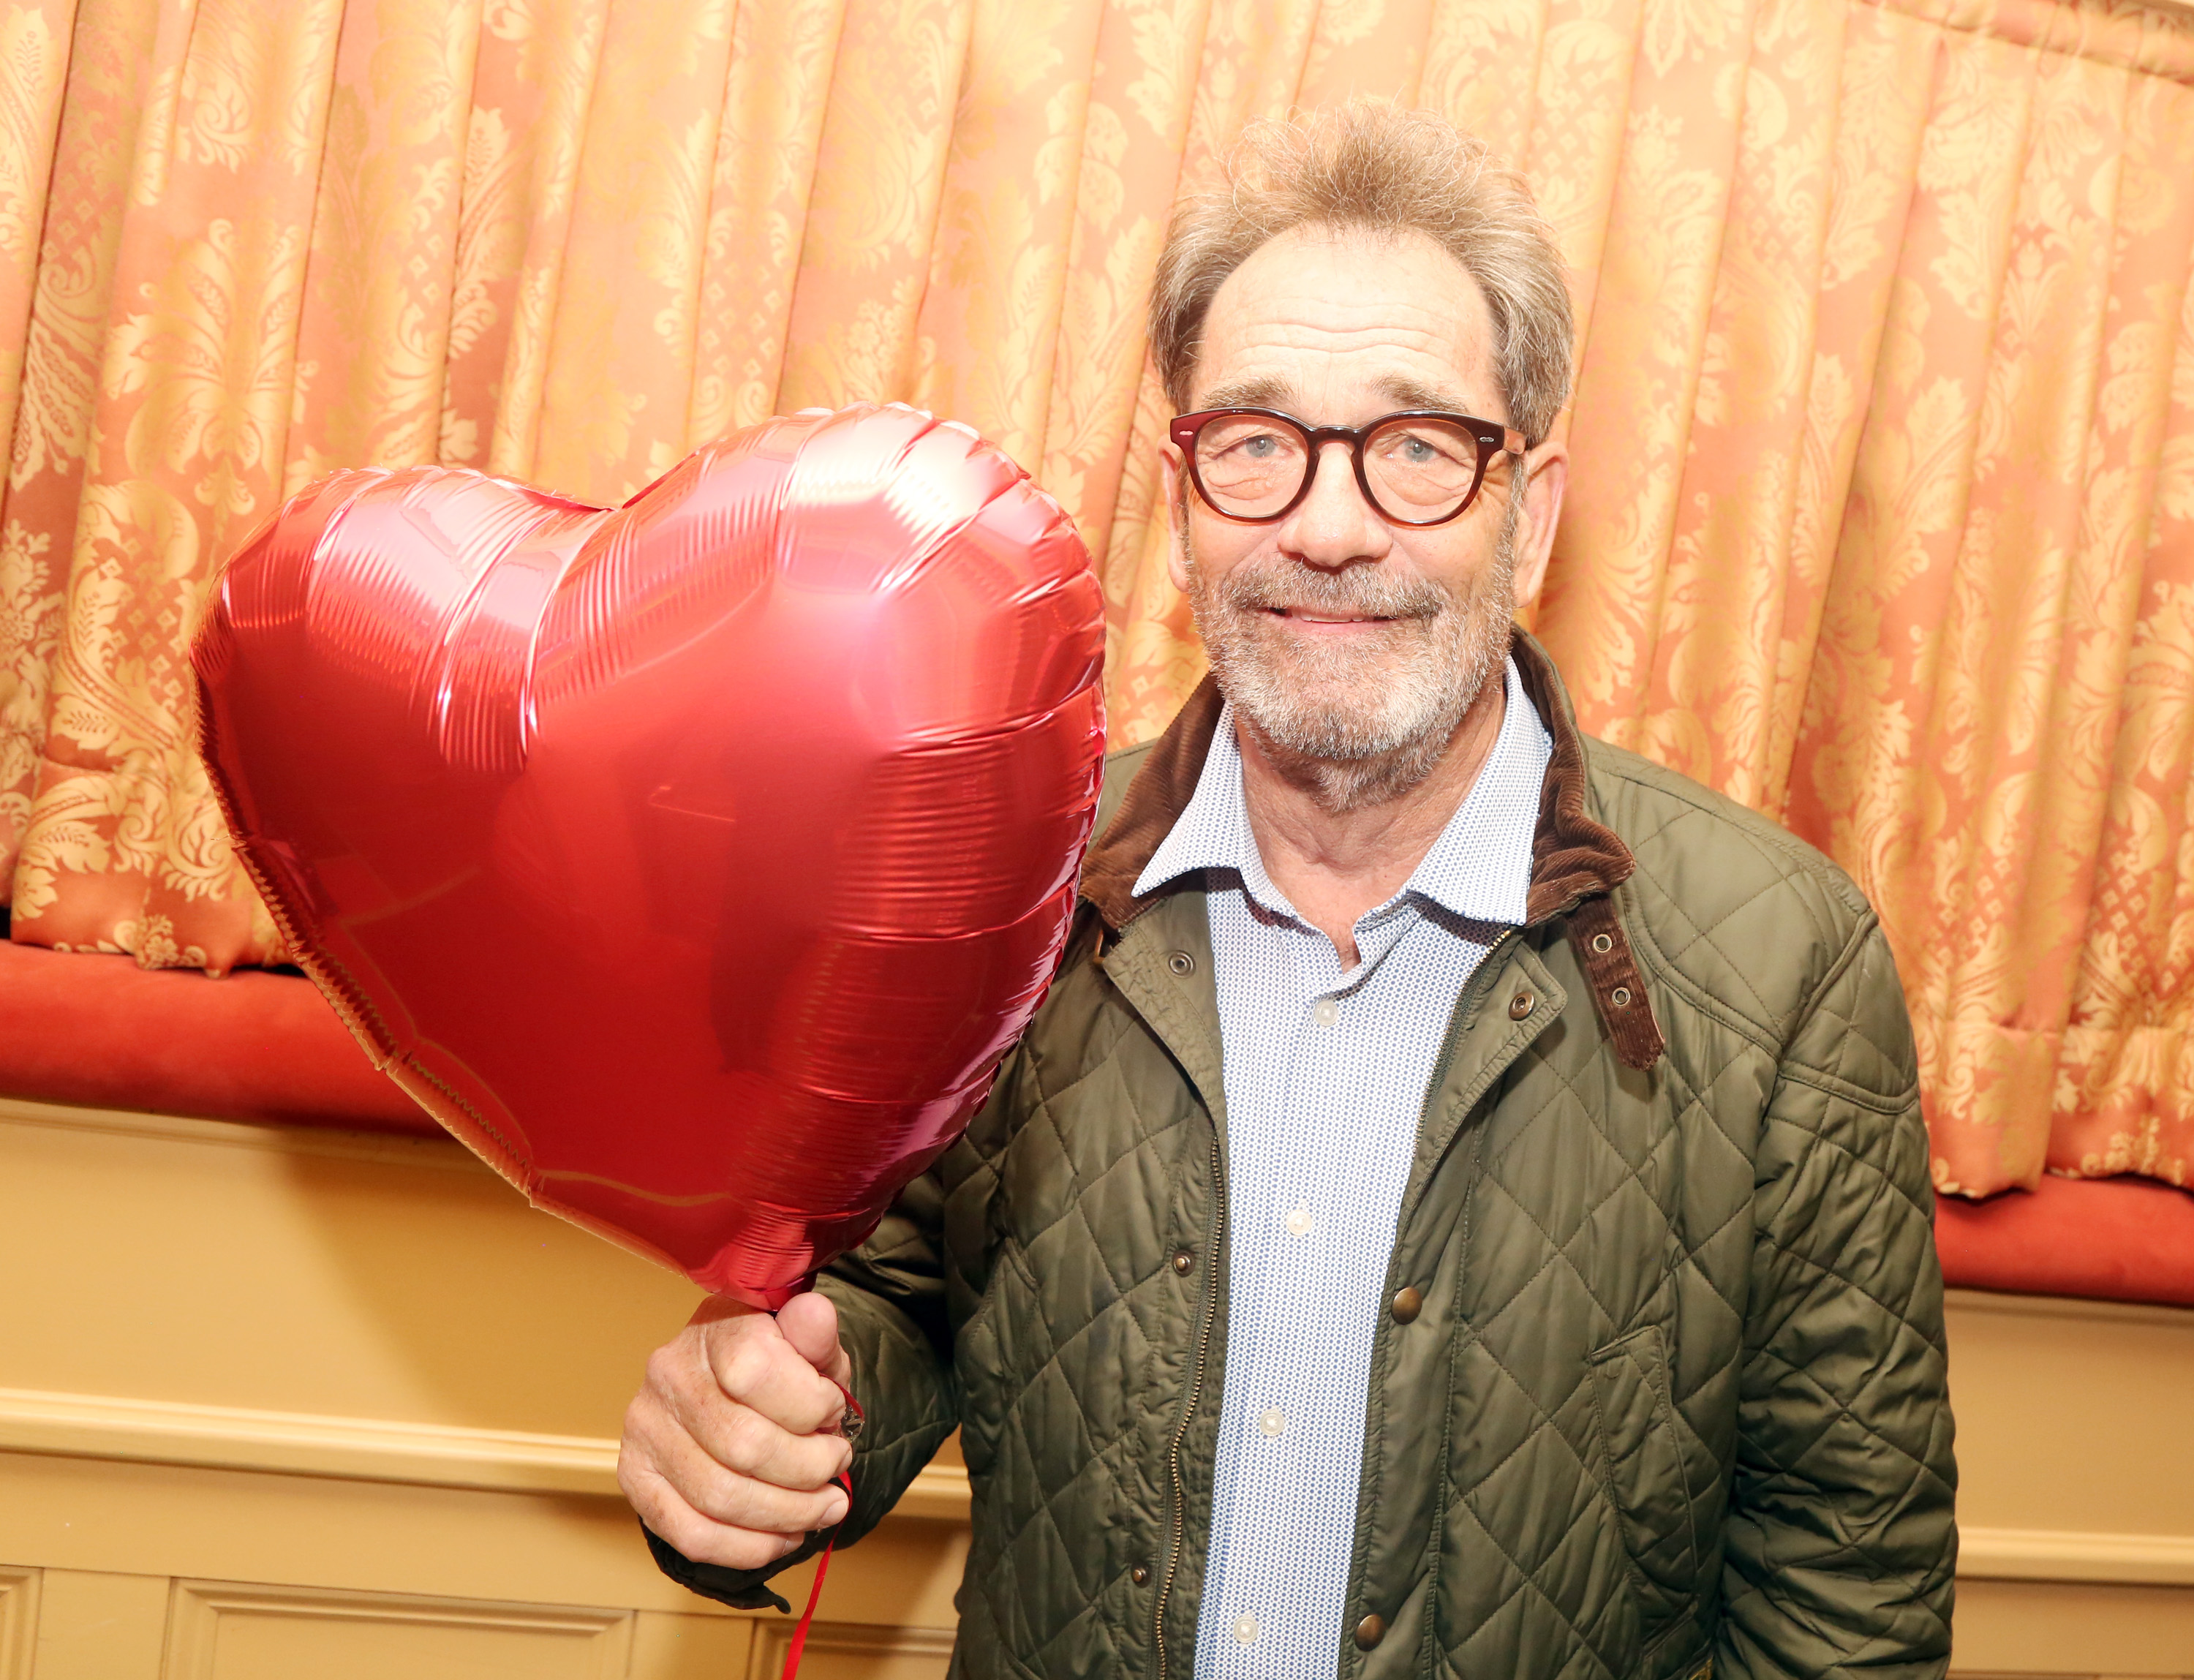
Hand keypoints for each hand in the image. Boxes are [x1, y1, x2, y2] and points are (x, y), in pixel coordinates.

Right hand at [618, 1290, 854, 1569]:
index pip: (756, 1373)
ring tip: (825, 1508)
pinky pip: (689, 1533)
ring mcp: (645, 1428)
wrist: (731, 1384)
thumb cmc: (780, 1366)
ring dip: (787, 1515)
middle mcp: (668, 1374)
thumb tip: (814, 1315)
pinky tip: (784, 1538)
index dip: (811, 1406)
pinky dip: (746, 1548)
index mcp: (715, 1329)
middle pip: (743, 1446)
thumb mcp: (809, 1345)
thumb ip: (816, 1335)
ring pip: (720, 1497)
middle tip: (838, 1467)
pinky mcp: (635, 1476)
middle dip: (808, 1470)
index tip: (836, 1413)